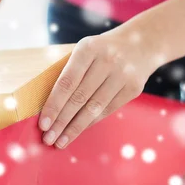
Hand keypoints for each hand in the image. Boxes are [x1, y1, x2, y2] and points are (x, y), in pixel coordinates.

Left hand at [38, 27, 160, 148]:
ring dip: (75, 128)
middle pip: (79, 98)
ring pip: (94, 108)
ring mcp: (122, 75)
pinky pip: (107, 110)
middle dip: (61, 121)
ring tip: (60, 142)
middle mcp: (107, 61)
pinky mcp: (133, 88)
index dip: (54, 105)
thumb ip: (69, 71)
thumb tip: (48, 107)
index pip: (66, 82)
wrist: (141, 43)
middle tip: (48, 139)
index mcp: (88, 48)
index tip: (43, 124)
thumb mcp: (85, 50)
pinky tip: (78, 131)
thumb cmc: (102, 50)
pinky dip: (90, 122)